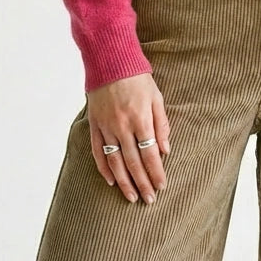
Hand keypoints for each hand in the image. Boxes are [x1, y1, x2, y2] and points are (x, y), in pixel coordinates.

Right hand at [88, 72, 170, 204]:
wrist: (110, 60)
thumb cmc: (137, 78)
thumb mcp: (156, 97)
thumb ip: (161, 124)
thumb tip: (165, 150)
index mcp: (140, 118)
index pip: (150, 153)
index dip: (156, 172)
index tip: (161, 186)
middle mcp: (122, 126)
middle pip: (133, 162)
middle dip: (142, 183)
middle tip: (149, 200)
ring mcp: (106, 126)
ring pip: (115, 161)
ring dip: (124, 182)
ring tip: (132, 197)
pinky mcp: (94, 125)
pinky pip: (98, 151)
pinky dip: (104, 168)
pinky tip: (111, 181)